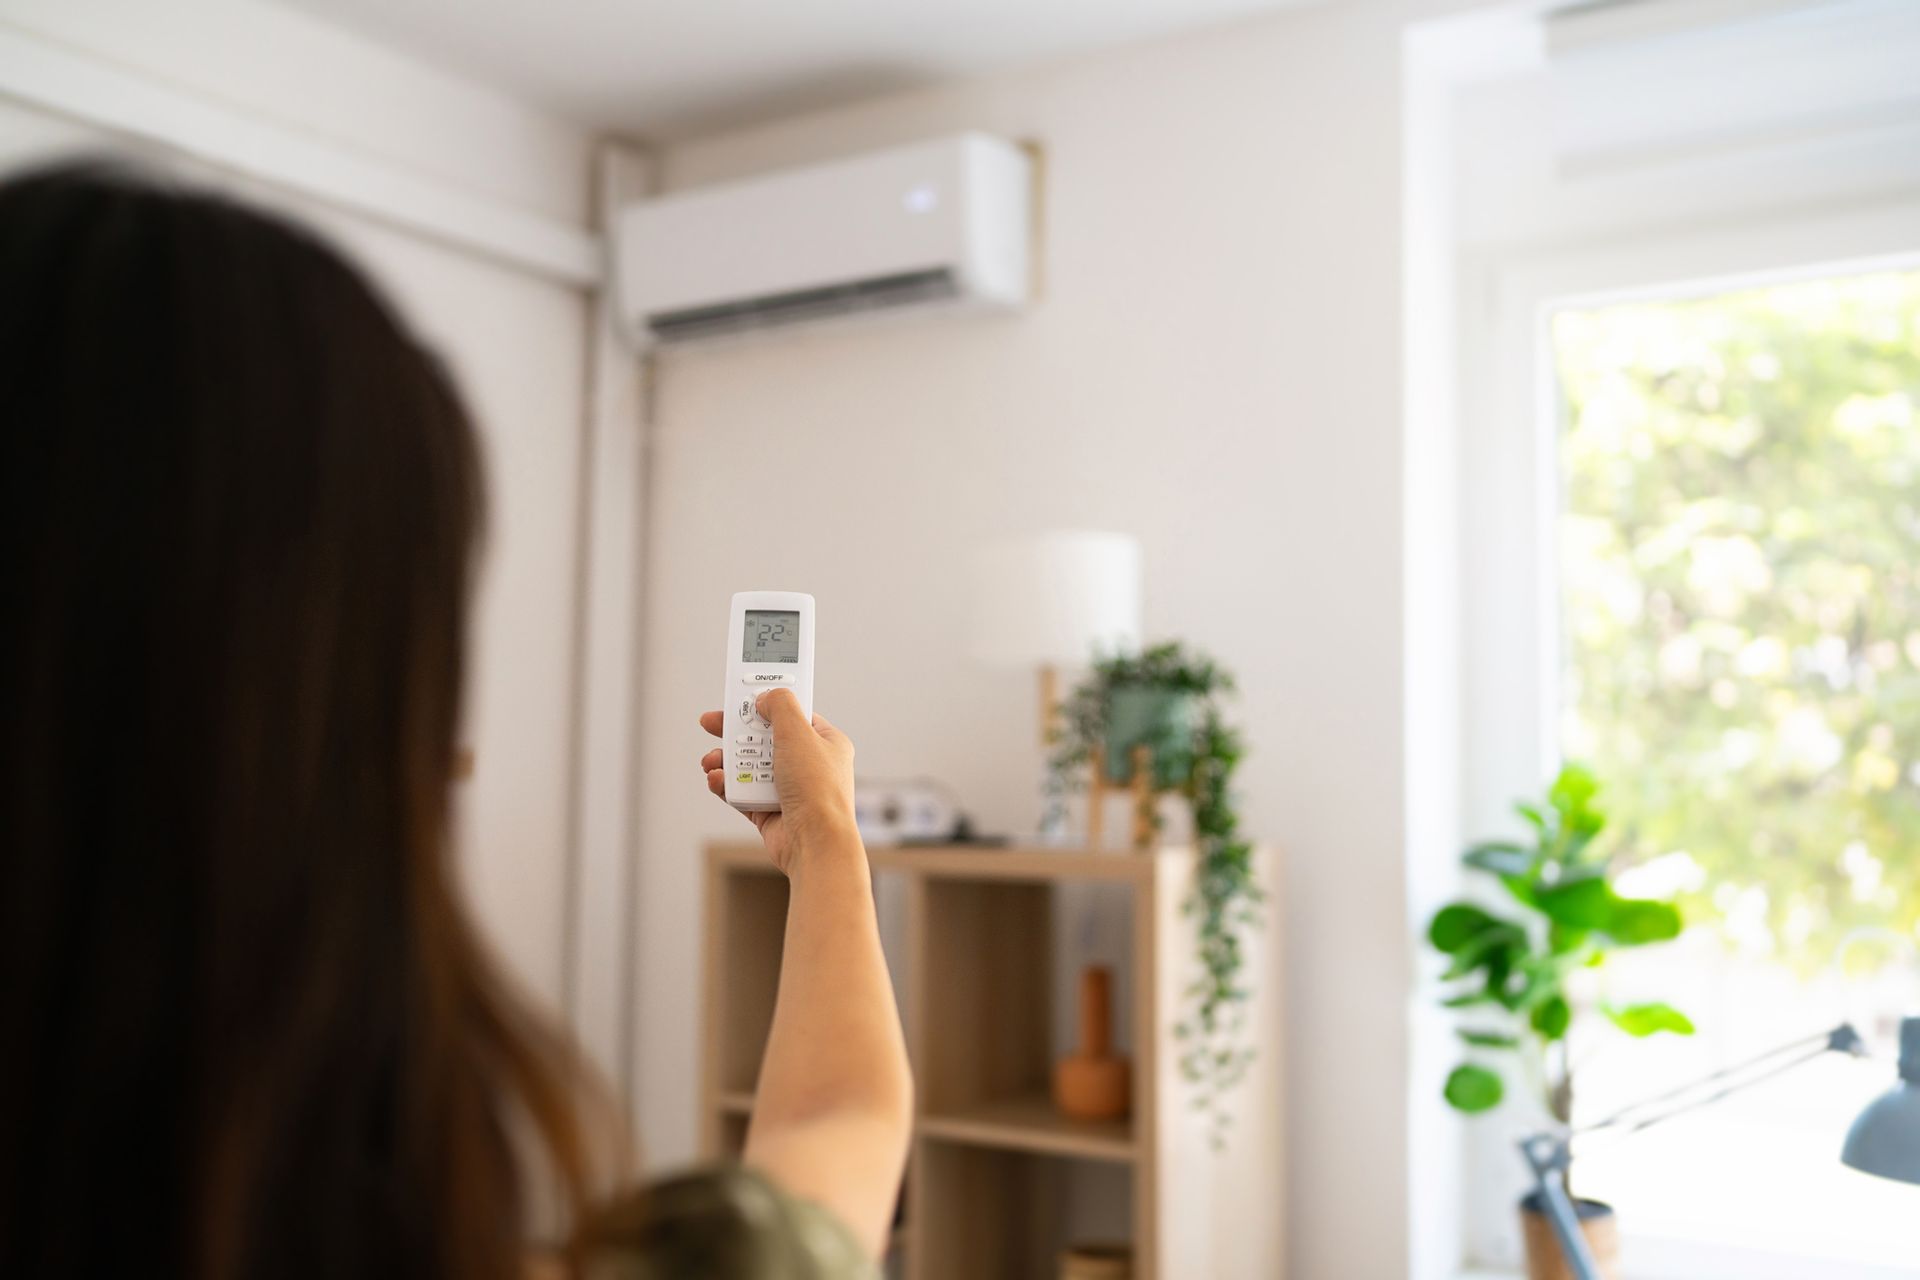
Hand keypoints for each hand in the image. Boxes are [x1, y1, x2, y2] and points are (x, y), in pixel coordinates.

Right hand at [699, 688, 858, 873]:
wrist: (814, 842)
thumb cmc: (817, 790)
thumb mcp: (798, 732)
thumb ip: (780, 705)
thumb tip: (765, 698)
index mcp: (825, 742)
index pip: (793, 714)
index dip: (766, 704)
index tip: (743, 698)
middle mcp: (809, 765)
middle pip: (764, 738)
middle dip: (735, 732)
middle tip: (711, 723)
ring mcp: (790, 789)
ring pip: (749, 766)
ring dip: (727, 760)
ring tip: (713, 760)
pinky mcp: (771, 811)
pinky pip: (742, 792)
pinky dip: (728, 785)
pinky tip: (717, 780)